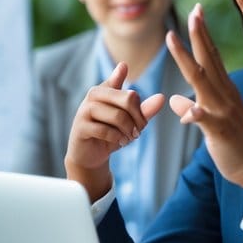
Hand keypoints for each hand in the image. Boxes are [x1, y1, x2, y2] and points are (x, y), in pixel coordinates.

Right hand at [64, 62, 165, 200]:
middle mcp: (94, 94)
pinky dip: (116, 138)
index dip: (141, 110)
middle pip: (128, 99)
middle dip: (138, 119)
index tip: (140, 122)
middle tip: (138, 132)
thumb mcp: (130, 120)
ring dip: (128, 131)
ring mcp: (85, 110)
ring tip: (128, 138)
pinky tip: (119, 141)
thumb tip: (161, 97)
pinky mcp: (80, 127)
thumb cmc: (110, 132)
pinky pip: (105, 130)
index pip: (132, 93)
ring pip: (118, 116)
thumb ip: (144, 109)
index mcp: (106, 88)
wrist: (90, 154)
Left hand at [166, 5, 242, 202]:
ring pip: (201, 81)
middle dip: (198, 35)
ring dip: (186, 59)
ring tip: (172, 39)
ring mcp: (224, 112)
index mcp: (224, 92)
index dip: (202, 35)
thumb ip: (195, 110)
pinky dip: (197, 113)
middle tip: (194, 10)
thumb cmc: (235, 146)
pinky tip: (189, 108)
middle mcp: (225, 96)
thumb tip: (178, 102)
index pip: (211, 58)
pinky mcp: (221, 131)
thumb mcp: (212, 125)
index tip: (196, 12)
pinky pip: (207, 120)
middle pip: (208, 61)